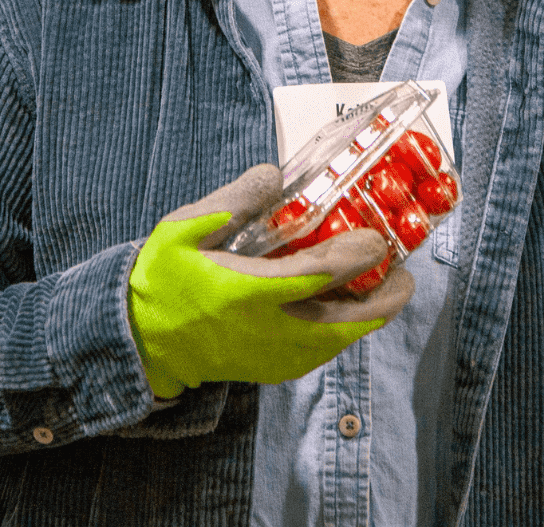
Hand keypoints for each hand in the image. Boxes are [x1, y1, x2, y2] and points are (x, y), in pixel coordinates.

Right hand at [127, 164, 411, 398]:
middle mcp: (267, 330)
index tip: (378, 239)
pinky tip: (348, 307)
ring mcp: (272, 355)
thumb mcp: (184, 228)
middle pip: (344, 321)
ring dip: (367, 314)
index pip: (315, 275)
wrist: (140, 339)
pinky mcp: (272, 369)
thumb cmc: (161, 278)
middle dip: (383, 298)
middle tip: (403, 274)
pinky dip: (344, 329)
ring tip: (384, 285)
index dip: (355, 257)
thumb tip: (275, 175)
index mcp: (245, 291)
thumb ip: (232, 201)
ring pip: (339, 340)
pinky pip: (322, 351)